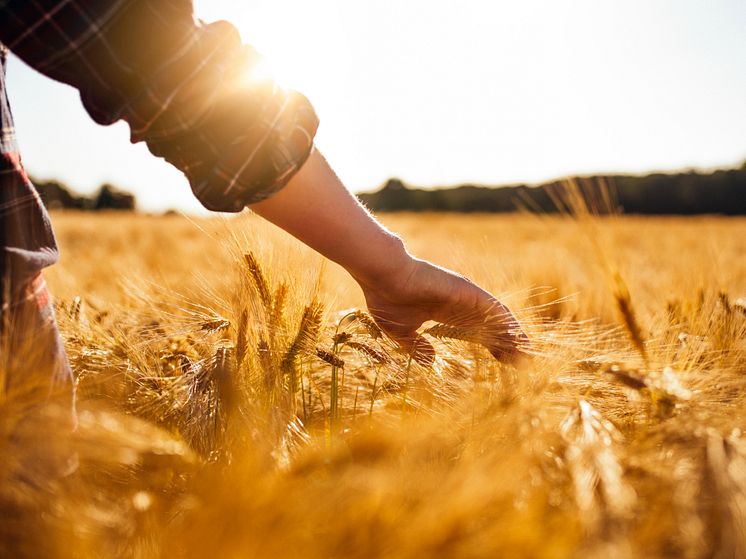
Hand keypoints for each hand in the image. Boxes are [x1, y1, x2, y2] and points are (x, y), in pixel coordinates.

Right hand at [357, 256, 527, 363]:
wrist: (383, 275)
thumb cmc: (386, 298)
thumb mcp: (401, 331)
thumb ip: (417, 347)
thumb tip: (432, 362)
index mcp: (446, 313)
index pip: (477, 332)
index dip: (492, 347)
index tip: (505, 363)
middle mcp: (460, 304)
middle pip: (491, 326)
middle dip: (508, 344)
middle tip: (524, 364)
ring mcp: (464, 296)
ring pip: (496, 317)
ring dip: (512, 335)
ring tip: (527, 354)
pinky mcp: (466, 290)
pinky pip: (492, 307)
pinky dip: (506, 322)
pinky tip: (518, 337)